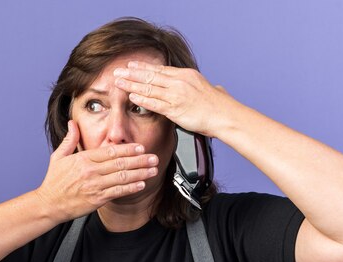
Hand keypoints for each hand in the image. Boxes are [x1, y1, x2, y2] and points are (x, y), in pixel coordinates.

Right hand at [35, 120, 158, 221]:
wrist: (49, 204)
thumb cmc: (54, 182)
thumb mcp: (58, 157)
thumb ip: (69, 139)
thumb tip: (72, 123)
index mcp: (83, 159)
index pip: (110, 151)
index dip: (127, 149)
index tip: (140, 147)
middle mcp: (91, 171)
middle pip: (120, 163)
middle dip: (140, 160)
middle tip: (154, 157)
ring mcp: (95, 185)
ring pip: (122, 177)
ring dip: (140, 173)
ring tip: (153, 170)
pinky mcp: (97, 199)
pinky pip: (118, 192)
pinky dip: (131, 188)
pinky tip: (141, 184)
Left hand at [113, 61, 233, 137]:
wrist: (225, 115)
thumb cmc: (219, 106)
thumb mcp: (211, 88)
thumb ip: (205, 88)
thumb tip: (214, 88)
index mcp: (186, 75)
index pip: (160, 69)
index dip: (144, 67)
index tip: (131, 65)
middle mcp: (179, 82)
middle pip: (151, 75)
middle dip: (132, 73)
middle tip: (117, 71)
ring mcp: (176, 95)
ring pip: (149, 87)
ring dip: (132, 84)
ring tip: (118, 82)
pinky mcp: (175, 109)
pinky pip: (154, 103)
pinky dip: (142, 99)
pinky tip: (132, 96)